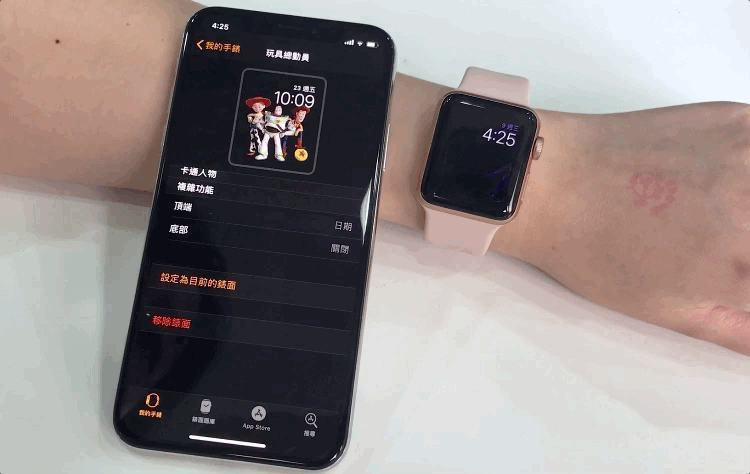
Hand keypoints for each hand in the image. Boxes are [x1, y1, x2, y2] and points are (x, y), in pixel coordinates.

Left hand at [510, 102, 749, 353]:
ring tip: (722, 217)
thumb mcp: (665, 309)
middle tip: (732, 248)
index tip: (741, 274)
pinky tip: (735, 180)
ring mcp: (748, 157)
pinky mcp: (738, 119)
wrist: (553, 182)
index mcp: (738, 271)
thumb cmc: (593, 248)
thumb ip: (737, 330)